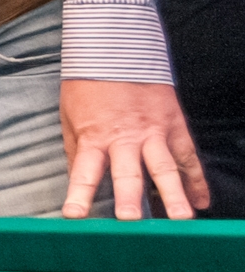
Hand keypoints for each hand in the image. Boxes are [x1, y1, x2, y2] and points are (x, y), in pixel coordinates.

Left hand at [60, 79, 209, 219]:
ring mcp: (153, 133)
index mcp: (94, 137)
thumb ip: (76, 150)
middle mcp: (125, 138)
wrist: (115, 49)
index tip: (75, 216)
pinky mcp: (173, 125)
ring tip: (181, 219)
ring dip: (174, 194)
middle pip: (128, 173)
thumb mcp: (70, 117)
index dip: (79, 194)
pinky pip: (188, 156)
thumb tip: (76, 179)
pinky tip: (202, 201)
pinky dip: (197, 180)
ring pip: (165, 168)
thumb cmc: (87, 86)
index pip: (84, 172)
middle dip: (129, 198)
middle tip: (131, 221)